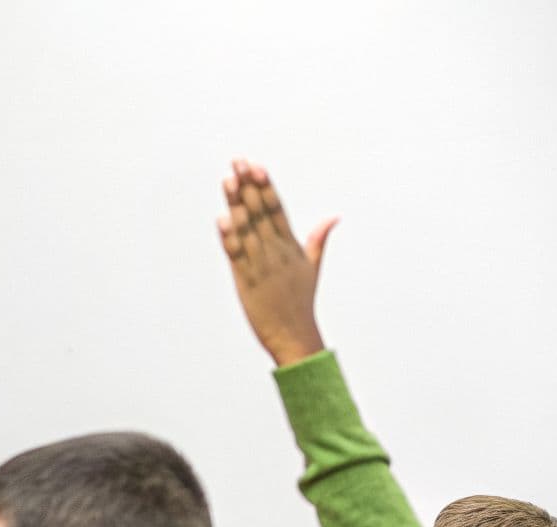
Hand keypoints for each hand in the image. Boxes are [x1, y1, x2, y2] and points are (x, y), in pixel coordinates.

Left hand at [216, 159, 338, 366]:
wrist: (293, 335)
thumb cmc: (300, 302)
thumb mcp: (312, 267)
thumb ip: (319, 239)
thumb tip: (333, 217)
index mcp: (291, 246)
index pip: (277, 209)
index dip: (265, 186)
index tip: (256, 166)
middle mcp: (276, 252)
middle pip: (260, 213)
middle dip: (249, 186)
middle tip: (237, 161)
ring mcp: (260, 266)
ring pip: (247, 229)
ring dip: (236, 204)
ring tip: (228, 180)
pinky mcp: (246, 281)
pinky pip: (236, 256)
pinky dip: (229, 238)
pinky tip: (222, 219)